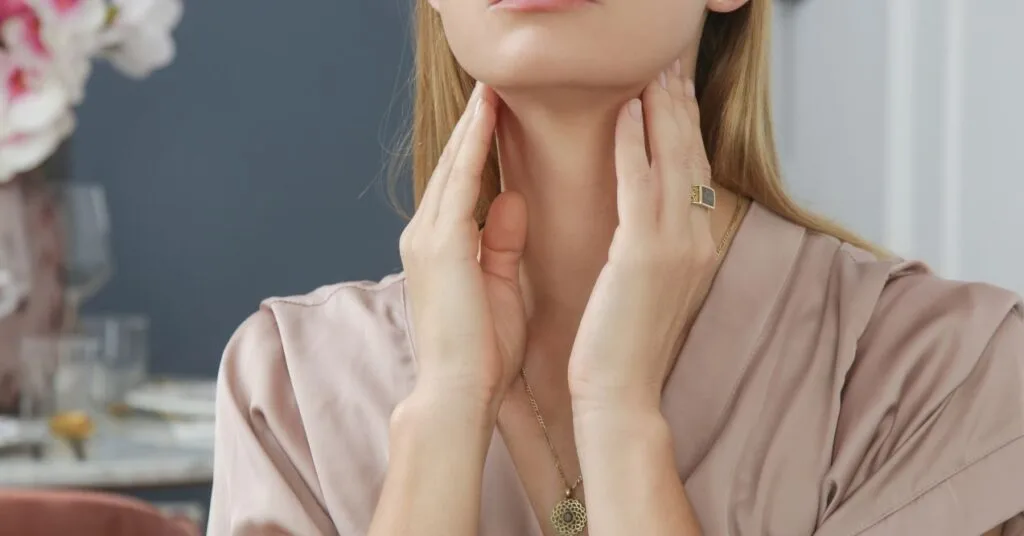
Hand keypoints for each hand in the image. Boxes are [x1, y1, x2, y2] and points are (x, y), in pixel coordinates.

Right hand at [400, 83, 527, 411]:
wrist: (458, 393)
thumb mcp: (500, 286)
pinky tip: (486, 116)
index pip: (461, 186)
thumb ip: (502, 241)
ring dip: (472, 126)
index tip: (498, 117)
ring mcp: (426, 238)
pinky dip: (473, 146)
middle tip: (491, 88)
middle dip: (472, 127)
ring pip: (453, 167)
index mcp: (440, 249)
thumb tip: (512, 198)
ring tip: (489, 89)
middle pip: (453, 168)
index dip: (478, 149)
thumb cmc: (483, 353)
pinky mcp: (439, 244)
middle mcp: (424, 236)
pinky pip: (459, 182)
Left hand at [567, 66, 717, 411]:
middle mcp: (696, 239)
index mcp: (696, 245)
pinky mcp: (644, 255)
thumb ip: (654, 245)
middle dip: (680, 104)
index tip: (674, 89)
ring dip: (662, 109)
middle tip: (670, 62)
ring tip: (653, 70)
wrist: (621, 393)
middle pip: (691, 154)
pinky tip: (626, 111)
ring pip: (672, 160)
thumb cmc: (624, 343)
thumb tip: (644, 214)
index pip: (694, 169)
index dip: (685, 125)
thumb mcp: (649, 285)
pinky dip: (634, 144)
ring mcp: (675, 246)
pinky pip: (639, 185)